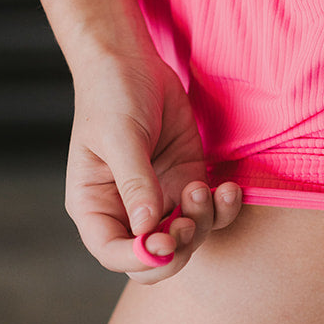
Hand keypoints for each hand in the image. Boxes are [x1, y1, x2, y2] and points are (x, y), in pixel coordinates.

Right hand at [65, 46, 241, 280]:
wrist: (133, 64)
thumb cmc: (111, 96)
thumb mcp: (120, 137)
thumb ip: (135, 182)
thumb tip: (149, 228)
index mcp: (95, 206)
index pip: (112, 252)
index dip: (138, 259)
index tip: (163, 243)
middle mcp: (126, 211)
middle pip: (153, 259)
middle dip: (176, 250)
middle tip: (189, 223)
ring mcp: (160, 199)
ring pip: (188, 239)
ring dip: (203, 223)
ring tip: (204, 188)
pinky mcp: (187, 183)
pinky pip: (211, 212)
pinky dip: (224, 208)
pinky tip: (229, 188)